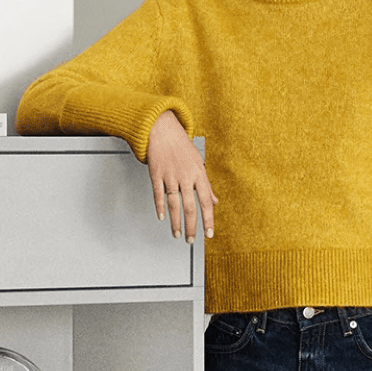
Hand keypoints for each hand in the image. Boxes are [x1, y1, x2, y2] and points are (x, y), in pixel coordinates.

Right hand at [146, 110, 214, 240]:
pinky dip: (160, 207)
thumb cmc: (181, 147)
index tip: (209, 234)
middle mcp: (186, 177)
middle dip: (192, 226)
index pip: (206, 202)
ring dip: (176, 222)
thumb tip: (215, 201)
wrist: (163, 130)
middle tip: (191, 240)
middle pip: (190, 207)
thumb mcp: (198, 164)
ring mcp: (170, 176)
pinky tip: (162, 217)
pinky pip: (159, 194)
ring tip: (177, 234)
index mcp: (199, 174)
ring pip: (174, 204)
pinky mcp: (156, 174)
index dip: (208, 219)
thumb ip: (206, 185)